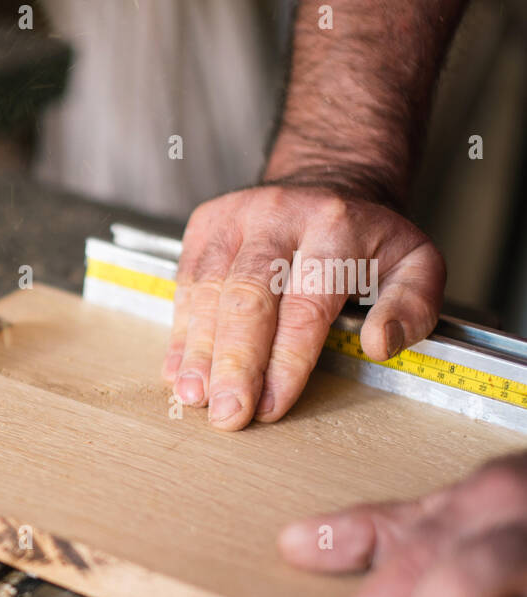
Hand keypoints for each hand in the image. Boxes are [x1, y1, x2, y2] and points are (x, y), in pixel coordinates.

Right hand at [165, 184, 444, 429]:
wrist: (324, 183)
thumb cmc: (366, 239)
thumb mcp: (416, 262)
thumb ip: (412, 305)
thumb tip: (380, 344)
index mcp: (334, 226)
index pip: (304, 304)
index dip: (285, 361)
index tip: (271, 406)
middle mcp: (277, 216)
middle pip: (247, 298)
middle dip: (235, 363)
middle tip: (226, 413)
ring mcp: (233, 219)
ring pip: (207, 292)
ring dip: (199, 352)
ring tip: (196, 397)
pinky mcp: (203, 226)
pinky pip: (186, 285)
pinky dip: (181, 332)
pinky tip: (180, 371)